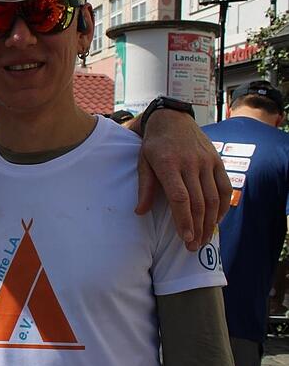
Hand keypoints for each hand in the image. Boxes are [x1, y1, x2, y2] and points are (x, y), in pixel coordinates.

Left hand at [136, 109, 230, 250]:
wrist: (172, 119)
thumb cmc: (153, 144)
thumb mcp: (142, 162)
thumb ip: (145, 187)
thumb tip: (140, 212)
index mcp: (169, 164)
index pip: (180, 198)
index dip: (183, 220)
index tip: (185, 238)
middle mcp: (191, 163)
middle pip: (198, 202)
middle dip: (197, 228)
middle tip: (193, 247)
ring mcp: (207, 161)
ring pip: (213, 198)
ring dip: (210, 222)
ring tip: (203, 239)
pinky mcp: (217, 161)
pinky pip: (225, 188)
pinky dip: (223, 206)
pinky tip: (216, 221)